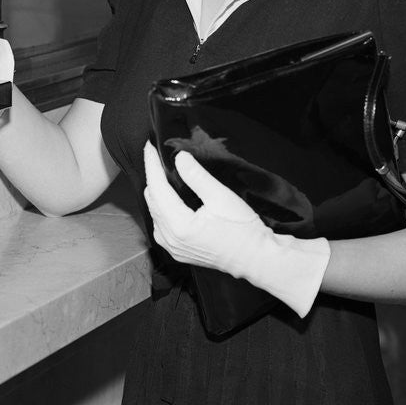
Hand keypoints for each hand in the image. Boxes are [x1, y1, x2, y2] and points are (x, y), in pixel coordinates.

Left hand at [143, 141, 330, 317]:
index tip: (149, 146)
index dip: (152, 165)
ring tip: (160, 171)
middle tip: (155, 154)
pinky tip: (168, 196)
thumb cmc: (243, 230)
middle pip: (152, 200)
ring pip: (155, 213)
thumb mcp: (221, 197)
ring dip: (156, 191)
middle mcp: (170, 240)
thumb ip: (196, 176)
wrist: (256, 259)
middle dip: (153, 176)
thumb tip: (179, 157)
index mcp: (179, 226)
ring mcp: (173, 248)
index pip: (157, 188)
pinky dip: (162, 207)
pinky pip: (161, 225)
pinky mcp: (178, 252)